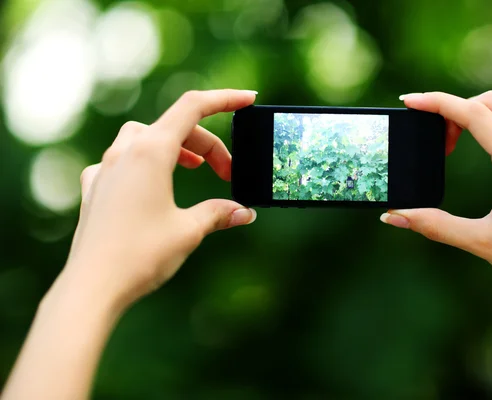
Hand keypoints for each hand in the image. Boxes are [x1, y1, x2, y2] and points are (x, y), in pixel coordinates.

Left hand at [63, 89, 257, 310]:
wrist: (92, 287)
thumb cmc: (140, 255)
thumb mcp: (189, 230)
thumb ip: (218, 213)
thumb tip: (244, 212)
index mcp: (150, 152)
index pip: (193, 108)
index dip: (225, 100)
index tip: (248, 100)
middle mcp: (124, 152)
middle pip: (174, 127)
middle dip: (207, 145)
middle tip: (227, 174)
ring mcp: (105, 169)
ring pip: (143, 137)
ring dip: (174, 146)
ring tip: (193, 166)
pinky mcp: (94, 188)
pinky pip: (122, 160)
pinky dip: (145, 163)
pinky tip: (151, 184)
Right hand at [382, 79, 491, 320]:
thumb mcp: (479, 242)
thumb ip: (433, 225)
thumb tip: (393, 215)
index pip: (474, 115)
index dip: (438, 104)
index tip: (411, 101)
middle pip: (490, 104)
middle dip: (455, 112)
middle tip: (439, 144)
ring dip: (483, 106)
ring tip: (462, 133)